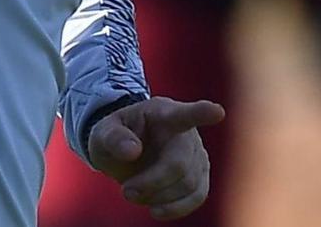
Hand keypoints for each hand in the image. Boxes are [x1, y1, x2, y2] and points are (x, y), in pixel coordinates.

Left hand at [88, 96, 225, 220]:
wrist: (125, 152)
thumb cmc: (116, 137)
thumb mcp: (103, 132)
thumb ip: (113, 137)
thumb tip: (133, 151)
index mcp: (162, 112)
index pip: (183, 114)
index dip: (201, 113)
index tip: (216, 111)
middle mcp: (186, 132)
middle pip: (179, 164)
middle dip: (152, 183)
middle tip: (126, 191)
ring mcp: (197, 154)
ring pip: (189, 184)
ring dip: (159, 197)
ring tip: (133, 194)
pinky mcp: (200, 176)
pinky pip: (197, 197)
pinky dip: (175, 208)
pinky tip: (156, 209)